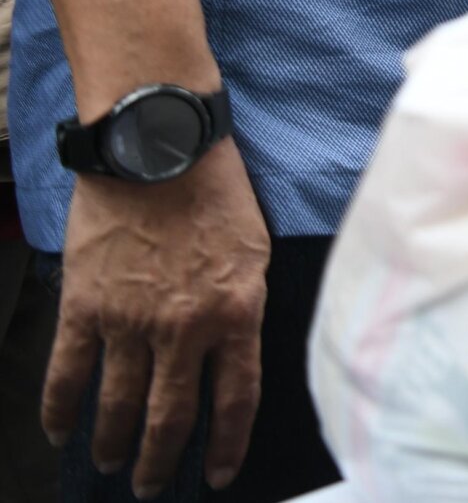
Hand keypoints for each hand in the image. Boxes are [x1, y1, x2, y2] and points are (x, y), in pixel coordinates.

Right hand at [45, 140, 269, 495]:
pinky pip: (68, 373)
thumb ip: (243, 307)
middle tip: (152, 485)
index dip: (228, 446)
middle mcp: (185, 328)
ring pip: (118, 405)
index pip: (237, 400)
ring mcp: (130, 322)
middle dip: (161, 461)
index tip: (220, 475)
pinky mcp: (84, 307)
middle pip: (172, 417)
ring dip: (113, 443)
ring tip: (111, 465)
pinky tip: (62, 432)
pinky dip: (61, 410)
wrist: (159, 150)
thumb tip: (233, 353)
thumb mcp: (255, 252)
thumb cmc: (217, 192)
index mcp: (238, 313)